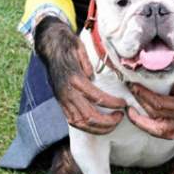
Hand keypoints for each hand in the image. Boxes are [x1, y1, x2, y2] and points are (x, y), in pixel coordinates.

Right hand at [35, 17, 125, 133]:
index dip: (113, 103)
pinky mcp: (60, 102)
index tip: (124, 104)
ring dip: (97, 128)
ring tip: (111, 125)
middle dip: (107, 121)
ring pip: (80, 123)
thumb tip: (94, 76)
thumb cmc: (67, 45)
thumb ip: (87, 63)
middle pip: (89, 116)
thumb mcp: (80, 48)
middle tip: (120, 117)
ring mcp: (62, 99)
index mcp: (74, 79)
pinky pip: (72, 121)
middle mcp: (67, 92)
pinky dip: (86, 127)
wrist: (49, 47)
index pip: (97, 97)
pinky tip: (97, 126)